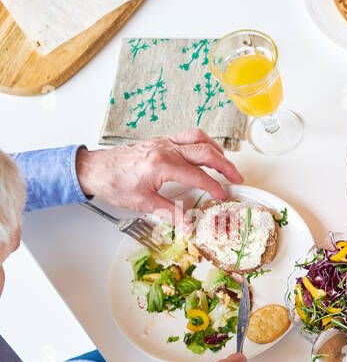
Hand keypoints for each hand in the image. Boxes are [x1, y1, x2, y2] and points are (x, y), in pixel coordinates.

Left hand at [75, 129, 242, 220]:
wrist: (94, 168)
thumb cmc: (114, 182)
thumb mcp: (142, 202)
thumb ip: (169, 212)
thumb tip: (188, 224)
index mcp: (162, 164)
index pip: (198, 174)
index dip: (214, 186)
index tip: (223, 195)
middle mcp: (165, 149)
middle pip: (205, 151)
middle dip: (225, 165)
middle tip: (237, 177)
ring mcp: (163, 142)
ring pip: (198, 138)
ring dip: (216, 149)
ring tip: (225, 163)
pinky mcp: (160, 141)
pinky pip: (187, 136)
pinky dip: (201, 143)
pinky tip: (205, 154)